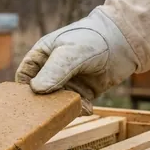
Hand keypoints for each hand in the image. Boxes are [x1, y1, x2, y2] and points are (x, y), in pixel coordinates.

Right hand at [15, 8, 137, 114]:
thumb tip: (36, 90)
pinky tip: (87, 107)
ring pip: (58, 101)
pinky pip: (75, 105)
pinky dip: (79, 109)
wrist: (124, 41)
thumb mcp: (70, 53)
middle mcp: (53, 70)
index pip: (25, 76)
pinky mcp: (83, 91)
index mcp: (42, 55)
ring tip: (75, 106)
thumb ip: (54, 71)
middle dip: (46, 103)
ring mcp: (68, 81)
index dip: (25, 89)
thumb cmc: (93, 38)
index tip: (31, 101)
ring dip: (64, 107)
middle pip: (41, 93)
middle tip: (52, 111)